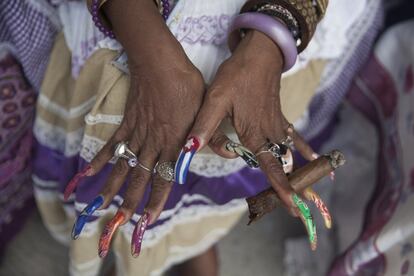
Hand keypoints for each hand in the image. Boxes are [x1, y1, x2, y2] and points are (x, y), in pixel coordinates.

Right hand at [66, 0, 204, 257]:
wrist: (161, 63)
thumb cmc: (187, 86)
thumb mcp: (205, 110)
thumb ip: (211, 136)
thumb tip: (225, 154)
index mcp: (174, 143)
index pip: (164, 178)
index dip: (156, 200)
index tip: (147, 220)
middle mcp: (153, 144)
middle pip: (139, 178)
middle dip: (129, 202)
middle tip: (119, 223)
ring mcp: (137, 134)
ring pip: (122, 166)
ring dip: (110, 187)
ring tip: (98, 207)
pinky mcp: (126, 123)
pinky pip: (111, 145)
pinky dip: (99, 160)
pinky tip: (88, 174)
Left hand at [176, 30, 319, 248]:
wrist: (259, 54)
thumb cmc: (236, 76)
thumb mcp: (215, 99)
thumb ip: (205, 126)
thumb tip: (189, 149)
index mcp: (254, 134)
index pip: (270, 167)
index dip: (281, 188)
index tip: (293, 208)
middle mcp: (269, 133)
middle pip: (282, 166)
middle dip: (292, 187)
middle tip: (301, 209)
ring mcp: (278, 125)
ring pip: (288, 154)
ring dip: (296, 172)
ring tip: (307, 191)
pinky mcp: (280, 116)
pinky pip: (293, 136)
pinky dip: (303, 148)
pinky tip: (315, 156)